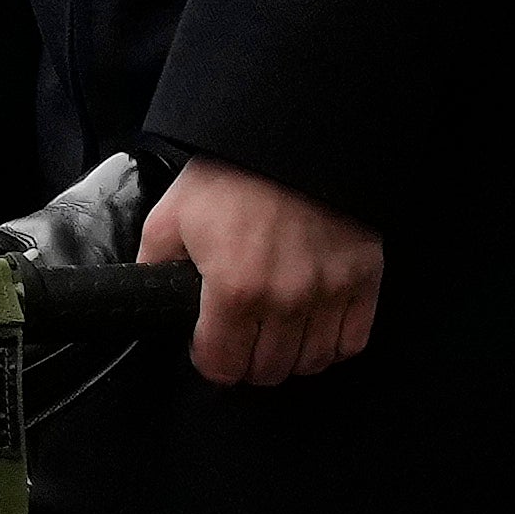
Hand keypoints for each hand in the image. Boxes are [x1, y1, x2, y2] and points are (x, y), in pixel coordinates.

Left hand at [139, 150, 380, 385]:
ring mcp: (330, 295)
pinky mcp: (364, 283)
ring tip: (273, 333)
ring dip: (288, 356)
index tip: (207, 345)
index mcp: (235, 290)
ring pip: (310, 364)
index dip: (208, 360)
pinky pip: (350, 343)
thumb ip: (155, 266)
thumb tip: (150, 299)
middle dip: (246, 361)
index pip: (223, 366)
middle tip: (239, 338)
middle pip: (268, 371)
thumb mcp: (171, 217)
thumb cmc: (229, 178)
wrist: (291, 142)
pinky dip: (329, 345)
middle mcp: (286, 301)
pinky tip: (310, 327)